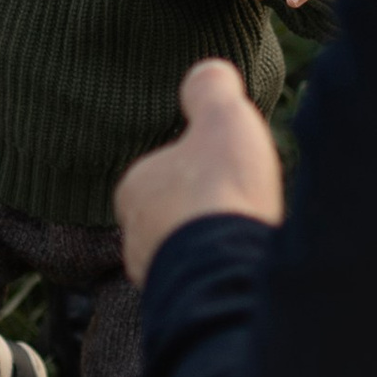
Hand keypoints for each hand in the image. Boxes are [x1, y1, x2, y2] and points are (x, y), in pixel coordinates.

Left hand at [115, 60, 284, 286]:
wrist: (225, 266)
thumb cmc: (218, 189)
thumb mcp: (221, 118)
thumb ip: (210, 90)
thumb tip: (207, 71)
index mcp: (135, 187)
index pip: (163, 171)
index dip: (198, 166)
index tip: (226, 167)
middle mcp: (134, 234)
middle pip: (173, 214)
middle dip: (201, 210)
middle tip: (237, 203)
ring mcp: (154, 274)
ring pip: (184, 251)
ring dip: (210, 244)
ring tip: (242, 236)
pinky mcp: (179, 305)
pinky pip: (200, 281)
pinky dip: (218, 272)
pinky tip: (242, 265)